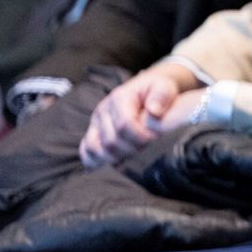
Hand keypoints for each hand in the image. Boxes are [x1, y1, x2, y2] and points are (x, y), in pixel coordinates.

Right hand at [79, 65, 196, 166]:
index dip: (140, 137)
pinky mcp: (94, 132)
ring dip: (116, 156)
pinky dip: (95, 160)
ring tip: (134, 154)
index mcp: (119, 98)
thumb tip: (154, 111)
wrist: (148, 89)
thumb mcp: (164, 87)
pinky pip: (86, 149)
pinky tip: (112, 163)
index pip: (124, 125)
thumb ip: (161, 96)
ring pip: (96, 148)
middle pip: (111, 141)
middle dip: (131, 148)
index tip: (154, 138)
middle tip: (147, 147)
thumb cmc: (157, 90)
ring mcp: (96, 122)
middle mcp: (103, 110)